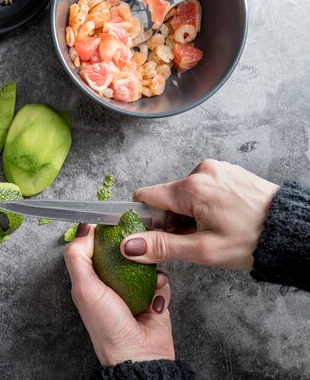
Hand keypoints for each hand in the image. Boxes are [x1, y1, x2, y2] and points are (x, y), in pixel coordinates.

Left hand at [63, 224, 173, 365]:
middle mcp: (111, 285)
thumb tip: (83, 229)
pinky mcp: (154, 300)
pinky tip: (156, 297)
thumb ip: (78, 257)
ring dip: (149, 268)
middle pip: (122, 254)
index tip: (112, 223)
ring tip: (150, 276)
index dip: (101, 235)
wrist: (139, 355)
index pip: (93, 249)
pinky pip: (161, 281)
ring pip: (144, 265)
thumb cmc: (108, 326)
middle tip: (138, 244)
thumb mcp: (84, 288)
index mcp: (90, 282)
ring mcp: (134, 292)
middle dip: (131, 249)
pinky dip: (161, 286)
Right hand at [121, 159, 278, 269]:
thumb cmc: (252, 241)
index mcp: (191, 188)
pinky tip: (223, 219)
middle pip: (167, 197)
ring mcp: (217, 169)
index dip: (146, 218)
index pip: (146, 196)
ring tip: (214, 230)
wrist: (292, 232)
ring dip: (190, 213)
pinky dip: (206, 205)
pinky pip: (204, 187)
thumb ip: (161, 246)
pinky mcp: (228, 172)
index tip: (157, 234)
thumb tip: (128, 246)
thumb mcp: (203, 250)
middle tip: (195, 239)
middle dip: (174, 220)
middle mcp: (202, 171)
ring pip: (186, 193)